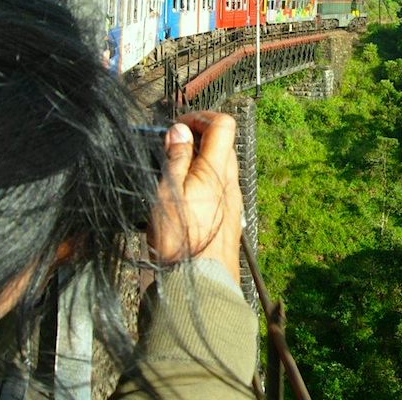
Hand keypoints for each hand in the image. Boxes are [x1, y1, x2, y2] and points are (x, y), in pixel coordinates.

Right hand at [149, 111, 241, 282]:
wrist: (199, 283)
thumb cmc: (180, 239)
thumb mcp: (168, 192)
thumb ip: (176, 158)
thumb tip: (180, 130)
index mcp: (217, 169)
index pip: (223, 124)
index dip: (200, 118)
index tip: (176, 128)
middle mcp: (231, 181)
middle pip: (222, 143)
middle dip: (196, 138)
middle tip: (168, 148)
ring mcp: (233, 199)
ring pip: (220, 166)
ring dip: (198, 160)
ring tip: (171, 173)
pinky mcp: (229, 216)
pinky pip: (219, 187)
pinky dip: (202, 180)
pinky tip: (182, 196)